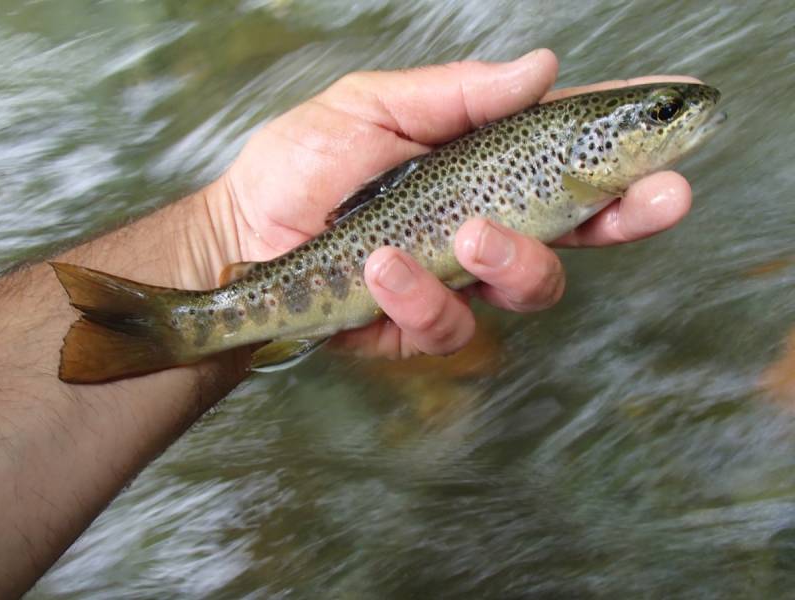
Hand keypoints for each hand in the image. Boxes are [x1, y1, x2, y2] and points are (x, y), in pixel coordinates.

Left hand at [215, 48, 694, 358]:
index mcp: (483, 164)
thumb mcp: (376, 108)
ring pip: (532, 285)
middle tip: (660, 197)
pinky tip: (383, 266)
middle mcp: (487, 222)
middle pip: (583, 226)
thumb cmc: (304, 163)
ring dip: (513, 260)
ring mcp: (459, 279)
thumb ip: (456, 96)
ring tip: (467, 235)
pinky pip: (450, 323)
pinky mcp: (422, 323)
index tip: (685, 103)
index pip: (569, 147)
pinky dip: (420, 295)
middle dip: (630, 213)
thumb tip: (541, 67)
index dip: (629, 132)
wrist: (243, 233)